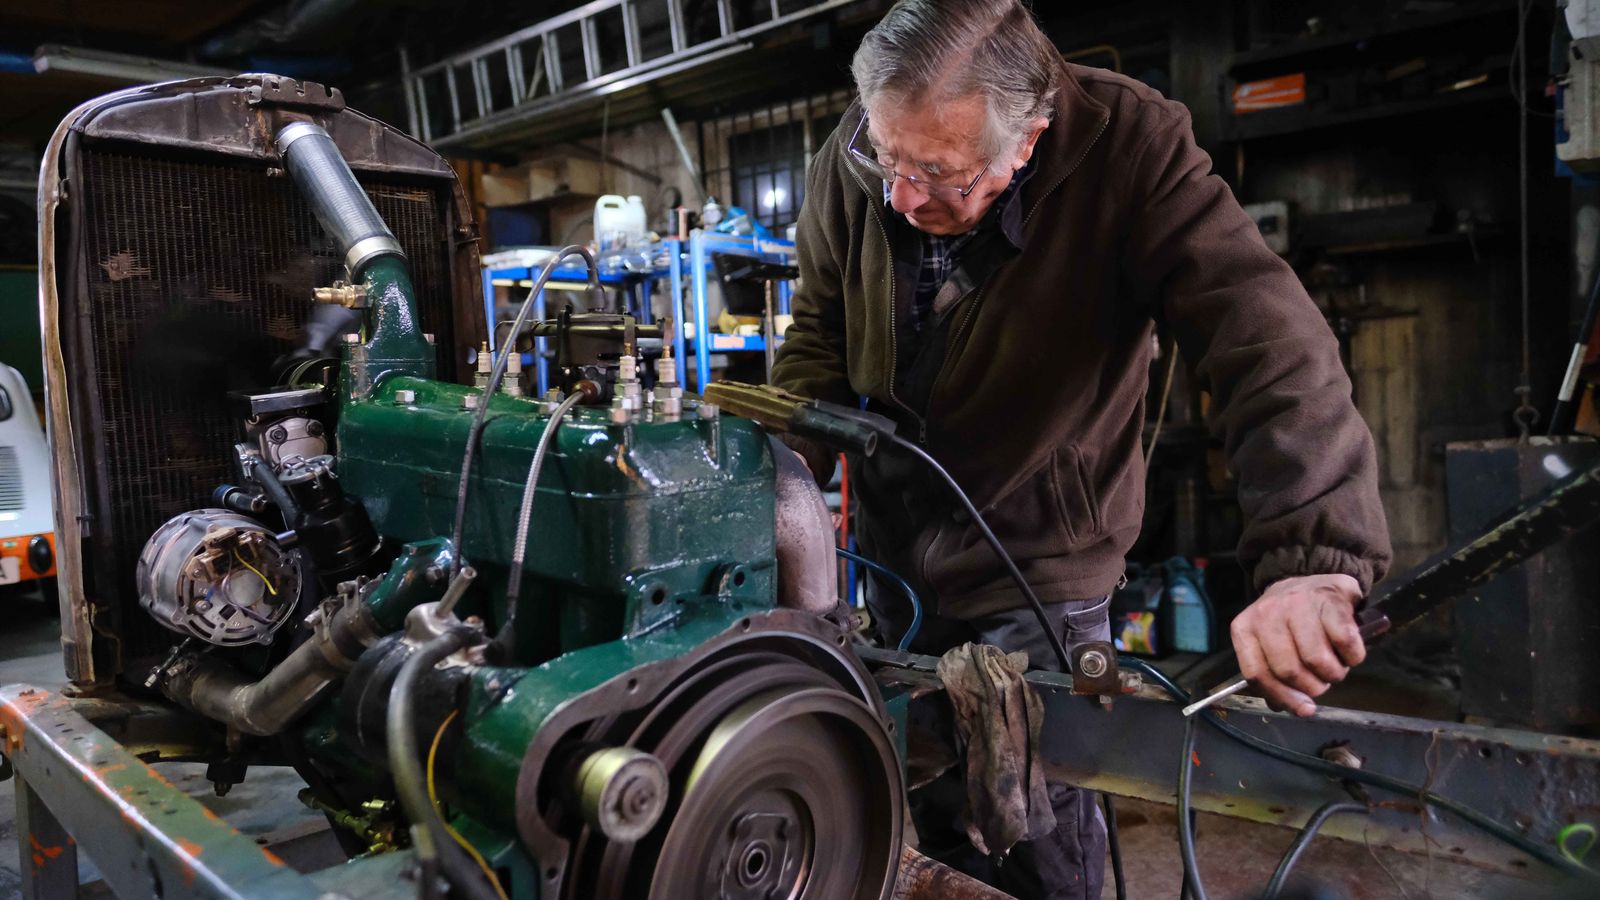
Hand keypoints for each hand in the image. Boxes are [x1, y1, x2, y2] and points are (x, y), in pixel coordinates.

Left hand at [1229, 574, 1364, 716]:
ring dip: (1334, 674)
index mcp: (1245, 628)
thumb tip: (1284, 707)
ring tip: (1335, 667)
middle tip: (1322, 681)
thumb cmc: (1291, 620)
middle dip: (1313, 687)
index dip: (1282, 697)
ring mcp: (1298, 604)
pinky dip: (1353, 656)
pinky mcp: (1330, 600)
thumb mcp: (1270, 643)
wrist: (1313, 577)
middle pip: (1289, 670)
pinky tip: (1350, 653)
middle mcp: (1266, 613)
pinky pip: (1345, 642)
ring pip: (1316, 659)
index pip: (1257, 673)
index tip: (1304, 709)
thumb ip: (1271, 674)